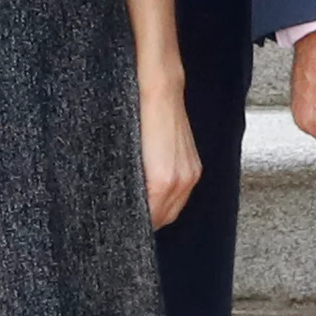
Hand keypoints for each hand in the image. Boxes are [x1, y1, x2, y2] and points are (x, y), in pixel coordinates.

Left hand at [138, 72, 201, 227]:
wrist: (160, 90)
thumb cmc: (137, 117)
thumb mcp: (126, 154)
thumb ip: (130, 183)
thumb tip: (124, 200)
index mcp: (162, 182)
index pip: (149, 219)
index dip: (134, 225)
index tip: (121, 225)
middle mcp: (181, 181)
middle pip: (163, 219)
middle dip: (147, 223)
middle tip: (125, 222)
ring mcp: (191, 174)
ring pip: (174, 210)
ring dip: (158, 213)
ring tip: (140, 212)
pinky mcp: (194, 166)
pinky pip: (182, 195)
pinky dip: (168, 200)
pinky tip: (154, 197)